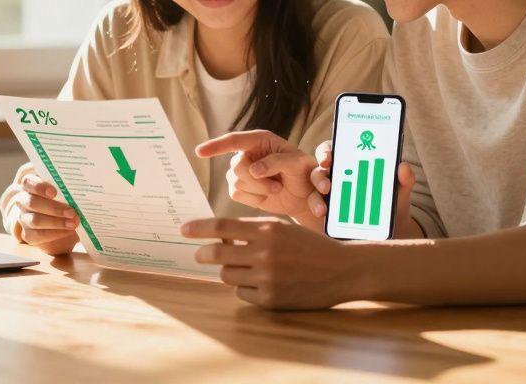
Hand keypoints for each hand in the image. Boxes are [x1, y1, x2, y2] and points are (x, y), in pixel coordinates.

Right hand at [11, 174, 80, 255]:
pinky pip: (39, 235)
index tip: (54, 192)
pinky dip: (56, 233)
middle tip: (72, 212)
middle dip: (53, 208)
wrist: (60, 224)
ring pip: (35, 220)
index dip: (39, 186)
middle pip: (32, 202)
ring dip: (56, 222)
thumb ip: (67, 189)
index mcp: (30, 186)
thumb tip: (82, 188)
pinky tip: (69, 231)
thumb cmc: (63, 201)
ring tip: (73, 223)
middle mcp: (23, 201)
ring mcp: (24, 218)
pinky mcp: (28, 234)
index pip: (28, 182)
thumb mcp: (64, 192)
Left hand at [181, 217, 364, 309]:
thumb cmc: (309, 246)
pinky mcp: (271, 299)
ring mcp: (267, 278)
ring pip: (228, 275)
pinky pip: (242, 293)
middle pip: (218, 254)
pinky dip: (246, 288)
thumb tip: (219, 236)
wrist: (341, 270)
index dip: (199, 228)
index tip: (184, 229)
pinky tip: (262, 282)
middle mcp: (265, 253)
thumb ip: (253, 230)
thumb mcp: (283, 228)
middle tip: (200, 254)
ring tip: (247, 267)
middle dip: (203, 254)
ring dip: (230, 270)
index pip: (222, 227)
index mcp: (268, 230)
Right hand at [195, 130, 325, 224]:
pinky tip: (266, 196)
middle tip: (277, 186)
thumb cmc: (303, 172)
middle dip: (257, 180)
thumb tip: (253, 170)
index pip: (233, 140)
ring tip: (276, 189)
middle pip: (237, 167)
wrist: (304, 195)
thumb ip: (276, 162)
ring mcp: (242, 172)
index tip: (199, 152)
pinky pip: (236, 195)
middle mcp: (247, 153)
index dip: (215, 146)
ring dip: (259, 190)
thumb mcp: (297, 163)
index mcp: (259, 140)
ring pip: (236, 183)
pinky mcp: (241, 188)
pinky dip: (254, 199)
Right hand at [311, 144, 423, 238]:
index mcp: (350, 162)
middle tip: (326, 186)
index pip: (333, 150)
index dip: (326, 151)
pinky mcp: (329, 212)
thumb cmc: (392, 199)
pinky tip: (324, 219)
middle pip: (319, 170)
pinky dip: (320, 213)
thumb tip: (403, 167)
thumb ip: (405, 178)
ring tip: (323, 209)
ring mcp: (330, 194)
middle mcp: (336, 175)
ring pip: (315, 192)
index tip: (328, 158)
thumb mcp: (400, 188)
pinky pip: (319, 210)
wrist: (393, 226)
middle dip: (319, 176)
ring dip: (315, 199)